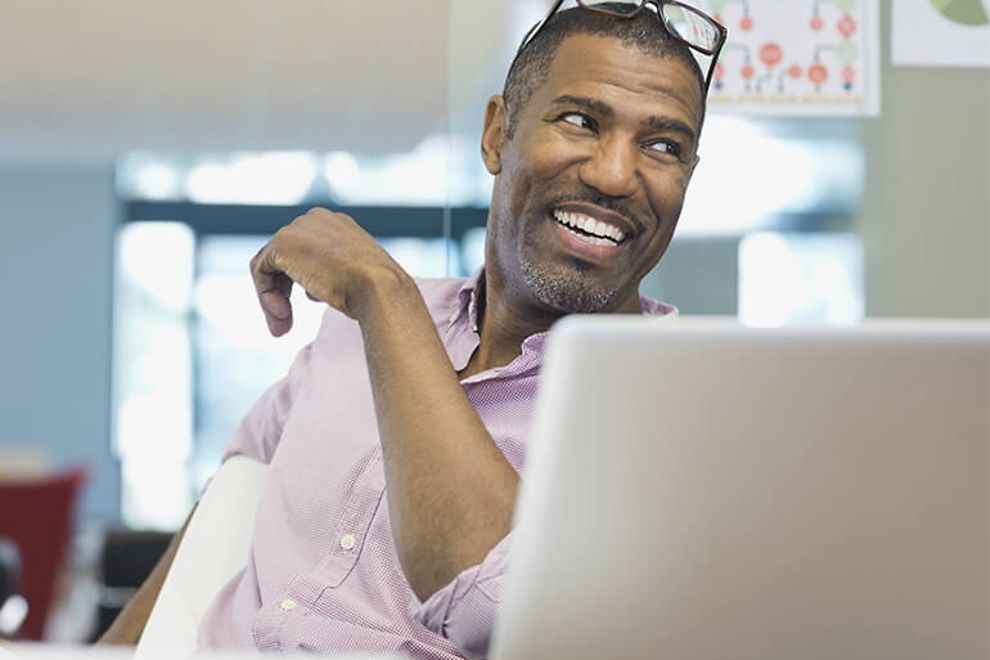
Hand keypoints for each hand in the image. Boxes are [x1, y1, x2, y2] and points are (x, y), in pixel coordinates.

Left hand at [250, 208, 410, 335]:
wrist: (380, 288)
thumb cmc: (378, 292)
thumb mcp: (358, 279)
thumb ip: (335, 277)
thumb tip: (313, 290)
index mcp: (338, 225)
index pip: (306, 251)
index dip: (302, 283)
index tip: (307, 309)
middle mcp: (316, 219)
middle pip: (285, 258)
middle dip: (282, 293)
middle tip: (285, 327)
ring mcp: (298, 228)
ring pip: (271, 266)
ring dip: (273, 300)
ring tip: (282, 328)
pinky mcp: (283, 243)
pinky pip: (261, 271)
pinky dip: (266, 296)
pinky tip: (283, 315)